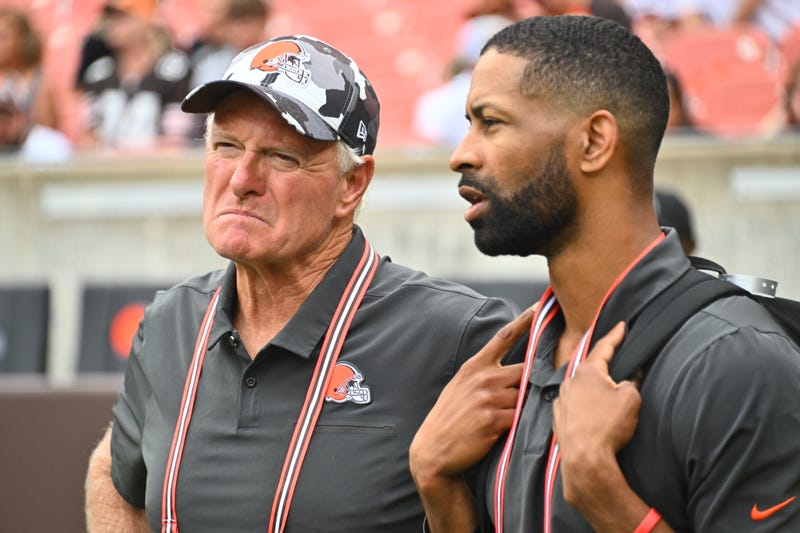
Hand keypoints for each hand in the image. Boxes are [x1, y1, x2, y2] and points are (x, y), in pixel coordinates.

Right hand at [410, 305, 533, 484]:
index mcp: (475, 366)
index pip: (503, 337)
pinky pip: (520, 417)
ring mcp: (489, 398)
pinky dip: (520, 423)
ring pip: (525, 396)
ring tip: (509, 417)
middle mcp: (483, 378)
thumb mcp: (461, 386)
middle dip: (534, 380)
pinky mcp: (494, 420)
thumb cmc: (451, 417)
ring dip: (525, 406)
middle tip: (539, 387)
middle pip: (526, 370)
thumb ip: (486, 375)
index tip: (539, 308)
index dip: (523, 321)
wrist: (434, 449)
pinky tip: (506, 429)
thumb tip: (516, 373)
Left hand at [552, 322, 640, 506]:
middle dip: (604, 365)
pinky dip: (585, 405)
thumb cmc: (608, 426)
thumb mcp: (630, 399)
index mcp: (587, 371)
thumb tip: (630, 379)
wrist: (585, 459)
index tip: (622, 325)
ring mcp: (561, 400)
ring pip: (581, 388)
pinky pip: (575, 405)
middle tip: (616, 359)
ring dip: (594, 388)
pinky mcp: (558, 418)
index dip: (615, 336)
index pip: (604, 347)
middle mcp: (570, 381)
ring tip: (608, 394)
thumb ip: (632, 382)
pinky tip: (594, 414)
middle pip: (591, 368)